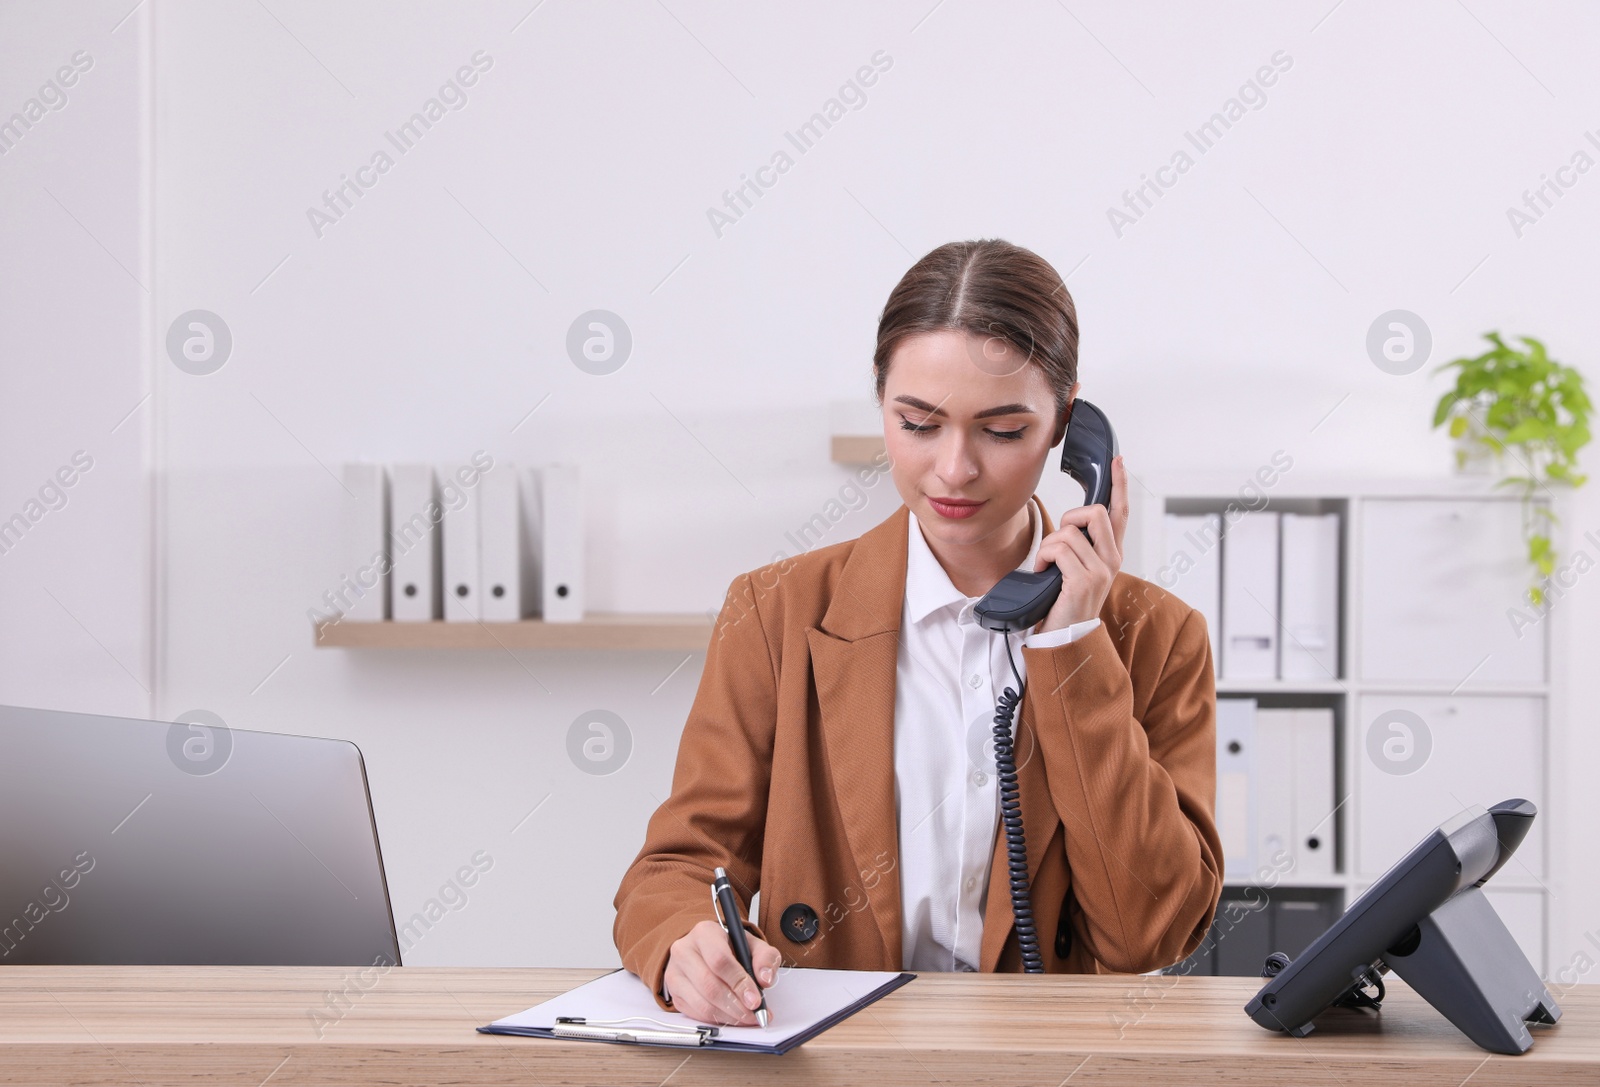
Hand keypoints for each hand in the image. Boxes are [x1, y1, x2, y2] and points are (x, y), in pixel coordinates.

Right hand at [663, 919, 781, 1025]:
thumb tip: (765, 979)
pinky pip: (695, 1013)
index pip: (720, 960)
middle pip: (709, 984)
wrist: (706, 950)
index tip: (756, 999)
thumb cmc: (729, 947)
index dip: (739, 983)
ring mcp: (675, 972)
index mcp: (704, 933)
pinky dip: (717, 1019)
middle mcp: (684, 950)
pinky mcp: (674, 992)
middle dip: (736, 1005)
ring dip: (728, 1016)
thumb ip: (765, 957)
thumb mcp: (752, 945)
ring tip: (746, 1017)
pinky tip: (732, 1017)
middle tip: (754, 1013)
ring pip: (702, 1003)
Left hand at [1032, 455, 1128, 634]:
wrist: (1064, 637)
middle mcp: (1112, 559)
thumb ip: (1079, 546)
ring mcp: (1100, 571)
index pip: (1121, 512)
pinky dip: (1043, 558)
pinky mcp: (1084, 581)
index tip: (1117, 461)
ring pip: (1069, 532)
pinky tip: (1043, 573)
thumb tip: (1070, 523)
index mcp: (1111, 554)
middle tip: (1057, 545)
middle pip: (1094, 512)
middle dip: (1067, 519)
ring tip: (1047, 566)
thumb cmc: (1064, 602)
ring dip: (1048, 547)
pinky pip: (1059, 549)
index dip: (1119, 484)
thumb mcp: (1075, 568)